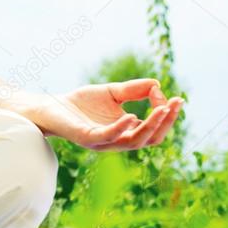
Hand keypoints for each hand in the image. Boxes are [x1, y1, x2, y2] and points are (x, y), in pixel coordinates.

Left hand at [33, 78, 183, 150]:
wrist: (50, 106)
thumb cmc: (81, 103)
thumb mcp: (111, 92)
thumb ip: (133, 90)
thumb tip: (157, 84)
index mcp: (126, 132)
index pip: (155, 130)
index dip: (167, 115)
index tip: (174, 97)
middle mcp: (118, 140)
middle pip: (151, 138)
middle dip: (166, 122)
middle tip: (176, 104)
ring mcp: (103, 142)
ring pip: (134, 141)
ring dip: (150, 126)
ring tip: (161, 109)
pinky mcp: (87, 138)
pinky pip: (108, 137)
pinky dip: (121, 128)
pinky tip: (132, 115)